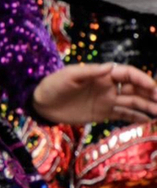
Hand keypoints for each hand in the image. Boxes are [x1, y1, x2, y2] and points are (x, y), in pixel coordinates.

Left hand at [31, 62, 156, 127]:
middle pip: (136, 89)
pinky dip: (137, 118)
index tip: (153, 88)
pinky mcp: (103, 114)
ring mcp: (108, 101)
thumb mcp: (69, 76)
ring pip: (133, 103)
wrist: (41, 104)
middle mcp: (109, 87)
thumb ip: (90, 72)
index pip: (128, 75)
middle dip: (151, 95)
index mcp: (103, 75)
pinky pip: (124, 115)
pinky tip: (149, 122)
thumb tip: (110, 66)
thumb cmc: (53, 85)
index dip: (142, 80)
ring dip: (148, 107)